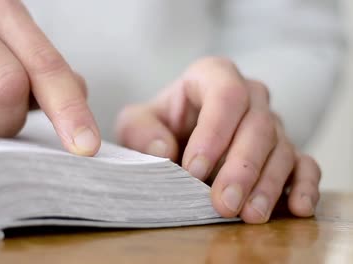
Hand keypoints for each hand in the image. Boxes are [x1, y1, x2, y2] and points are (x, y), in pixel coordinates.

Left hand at [115, 57, 320, 223]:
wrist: (177, 136)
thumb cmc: (158, 126)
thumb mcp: (136, 123)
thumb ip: (140, 129)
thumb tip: (163, 151)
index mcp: (211, 76)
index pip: (225, 95)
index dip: (213, 132)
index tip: (193, 170)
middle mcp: (248, 95)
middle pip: (257, 125)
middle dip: (241, 168)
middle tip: (223, 203)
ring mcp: (270, 123)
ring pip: (280, 148)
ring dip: (267, 184)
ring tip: (250, 215)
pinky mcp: (284, 150)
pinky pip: (305, 164)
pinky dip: (304, 185)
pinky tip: (297, 208)